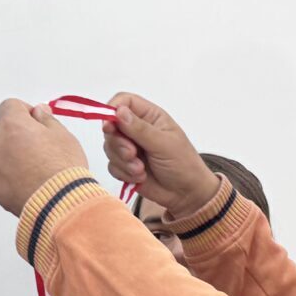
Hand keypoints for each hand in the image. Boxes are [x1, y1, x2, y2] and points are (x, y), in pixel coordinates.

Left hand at [0, 99, 87, 216]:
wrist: (60, 203)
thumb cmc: (64, 168)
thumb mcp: (63, 135)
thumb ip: (46, 119)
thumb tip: (38, 111)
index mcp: (13, 125)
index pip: (9, 106)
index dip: (24, 111)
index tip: (36, 121)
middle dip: (12, 131)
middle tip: (34, 143)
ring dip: (10, 154)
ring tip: (34, 168)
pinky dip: (9, 176)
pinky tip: (29, 183)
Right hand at [102, 93, 220, 218]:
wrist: (186, 193)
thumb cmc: (183, 163)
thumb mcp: (163, 144)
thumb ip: (140, 129)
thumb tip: (118, 112)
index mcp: (150, 116)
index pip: (124, 102)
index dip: (112, 110)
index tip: (109, 126)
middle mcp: (137, 129)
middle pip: (111, 126)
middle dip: (118, 143)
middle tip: (132, 154)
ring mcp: (130, 147)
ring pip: (110, 148)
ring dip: (123, 162)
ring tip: (141, 170)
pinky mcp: (125, 166)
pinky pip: (112, 166)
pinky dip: (124, 173)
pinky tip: (140, 177)